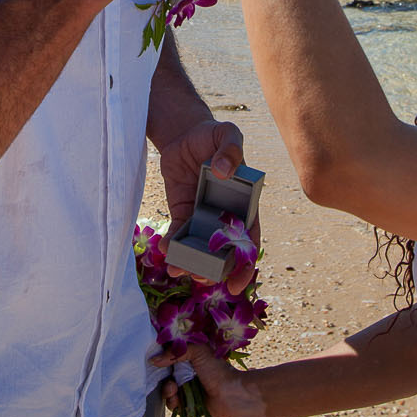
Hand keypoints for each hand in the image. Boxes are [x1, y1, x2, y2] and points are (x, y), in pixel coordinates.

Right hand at [151, 342, 264, 416]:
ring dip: (167, 391)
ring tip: (173, 389)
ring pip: (167, 393)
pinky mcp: (187, 409)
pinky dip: (172, 403)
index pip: (169, 361)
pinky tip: (177, 400)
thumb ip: (175, 352)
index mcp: (189, 363)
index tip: (155, 362)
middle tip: (170, 380)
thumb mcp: (198, 351)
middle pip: (165, 378)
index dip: (161, 362)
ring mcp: (186, 394)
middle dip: (162, 379)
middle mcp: (186, 378)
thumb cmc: (219, 371)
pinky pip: (173, 407)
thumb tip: (153, 360)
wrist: (233, 395)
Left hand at [155, 117, 257, 294]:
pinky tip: (166, 248)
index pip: (249, 238)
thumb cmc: (213, 135)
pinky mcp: (182, 211)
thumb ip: (232, 149)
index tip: (238, 283)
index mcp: (244, 202)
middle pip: (224, 251)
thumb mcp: (227, 134)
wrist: (185, 134)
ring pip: (201, 247)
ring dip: (191, 262)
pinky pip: (179, 231)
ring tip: (180, 269)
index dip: (246, 263)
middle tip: (201, 278)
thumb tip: (223, 170)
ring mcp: (203, 215)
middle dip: (214, 270)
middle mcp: (225, 214)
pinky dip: (174, 242)